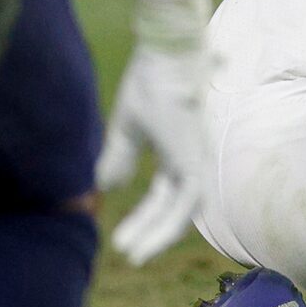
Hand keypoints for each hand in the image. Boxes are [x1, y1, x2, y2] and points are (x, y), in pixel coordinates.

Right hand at [97, 43, 210, 264]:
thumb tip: (108, 187)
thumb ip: (122, 155)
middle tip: (129, 254)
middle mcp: (192, 156)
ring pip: (185, 210)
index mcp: (178, 148)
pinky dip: (166, 224)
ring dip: (158, 234)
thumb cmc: (152, 80)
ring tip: (133, 254)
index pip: (166, 193)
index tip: (123, 241)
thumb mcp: (129, 125)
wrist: (168, 52)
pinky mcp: (195, 157)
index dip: (147, 218)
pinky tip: (144, 240)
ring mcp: (197, 157)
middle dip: (151, 229)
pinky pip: (187, 202)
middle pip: (175, 204)